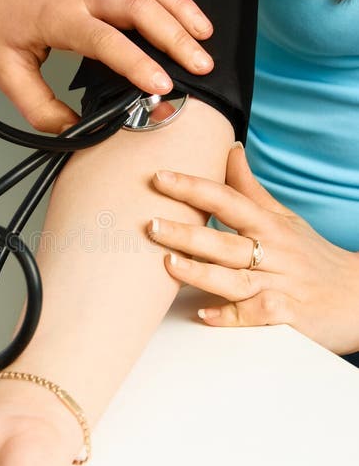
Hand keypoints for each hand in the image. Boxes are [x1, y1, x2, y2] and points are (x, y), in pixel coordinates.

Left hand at [0, 0, 213, 132]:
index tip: (162, 86)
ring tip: (204, 32)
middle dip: (175, 35)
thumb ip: (38, 108)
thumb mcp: (6, 74)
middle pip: (139, 4)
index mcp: (59, 18)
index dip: (137, 63)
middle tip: (201, 64)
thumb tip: (73, 130)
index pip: (106, 41)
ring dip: (180, 1)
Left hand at [146, 144, 358, 354]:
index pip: (227, 199)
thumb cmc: (314, 257)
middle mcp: (273, 252)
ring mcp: (280, 284)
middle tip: (150, 224)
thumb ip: (250, 188)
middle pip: (224, 240)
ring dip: (200, 272)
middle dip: (186, 232)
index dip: (193, 188)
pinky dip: (231, 315)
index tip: (160, 177)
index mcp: (269, 225)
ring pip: (235, 278)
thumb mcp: (284, 218)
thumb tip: (229, 150)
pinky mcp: (287, 315)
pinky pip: (255, 314)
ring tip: (168, 263)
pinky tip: (205, 313)